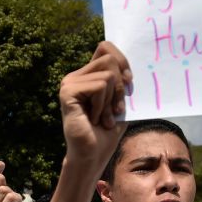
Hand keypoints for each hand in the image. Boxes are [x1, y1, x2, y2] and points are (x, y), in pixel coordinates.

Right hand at [59, 41, 130, 170]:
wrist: (93, 155)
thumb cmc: (107, 131)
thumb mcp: (121, 101)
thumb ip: (122, 81)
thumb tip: (133, 66)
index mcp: (87, 75)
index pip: (106, 47)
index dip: (122, 60)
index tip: (128, 83)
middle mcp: (76, 75)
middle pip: (110, 59)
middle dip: (120, 86)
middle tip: (114, 109)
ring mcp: (69, 82)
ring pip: (107, 74)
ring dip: (111, 100)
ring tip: (103, 118)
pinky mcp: (67, 92)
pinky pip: (99, 86)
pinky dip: (103, 105)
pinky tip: (94, 119)